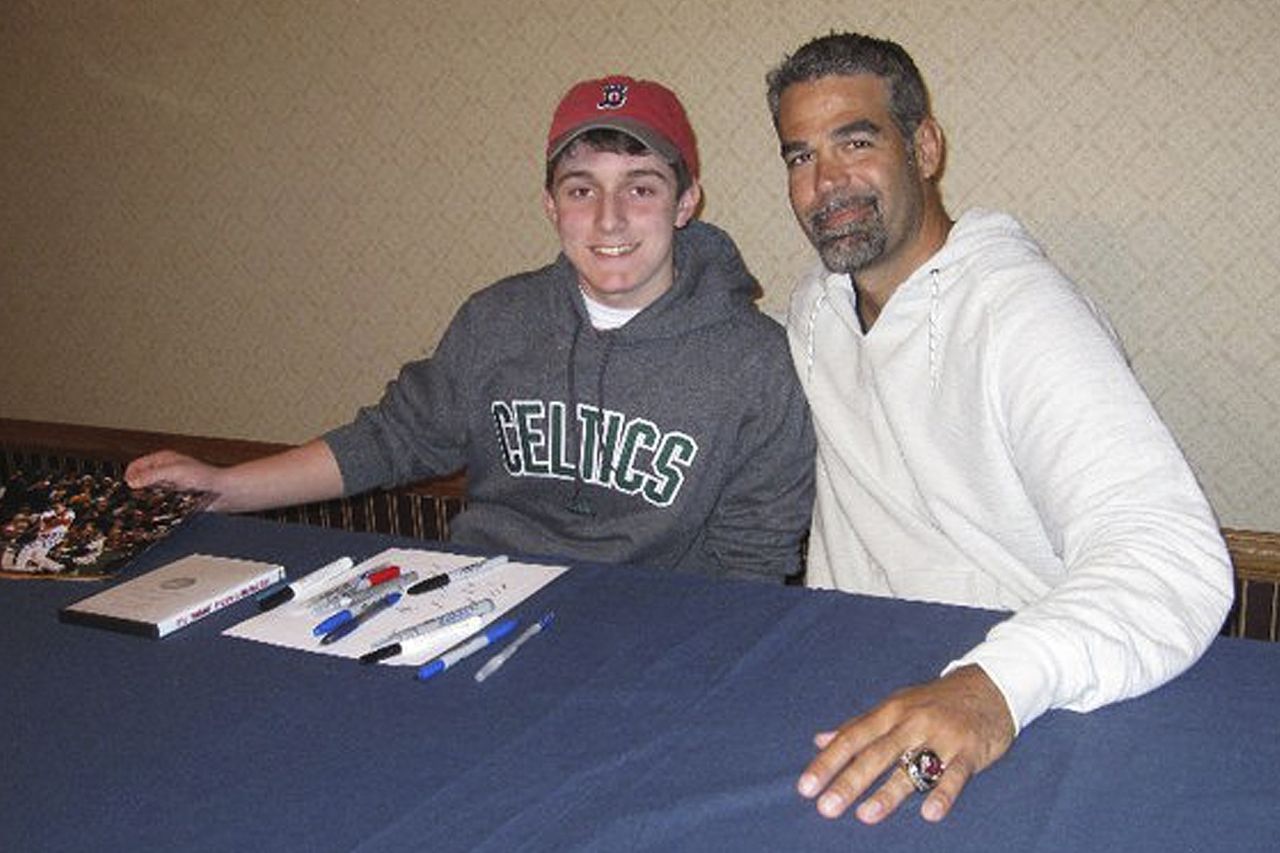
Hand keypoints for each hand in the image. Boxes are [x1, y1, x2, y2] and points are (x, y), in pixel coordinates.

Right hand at [125, 450, 228, 508]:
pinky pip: (157, 501)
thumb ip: (152, 476)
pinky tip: (150, 513)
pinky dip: (151, 506)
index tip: (120, 491)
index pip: (134, 466)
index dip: (127, 477)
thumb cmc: (204, 477)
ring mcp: (168, 484)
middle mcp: (163, 470)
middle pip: (138, 479)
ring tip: (134, 509)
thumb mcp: (174, 472)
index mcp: (161, 459)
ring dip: (141, 499)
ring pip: (146, 491)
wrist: (223, 492)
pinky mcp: (174, 497)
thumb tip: (131, 482)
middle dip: (132, 489)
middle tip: (124, 502)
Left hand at [797, 664, 1014, 823]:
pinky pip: (955, 775)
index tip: (806, 787)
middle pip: (876, 754)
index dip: (827, 763)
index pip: (852, 738)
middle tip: (826, 808)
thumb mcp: (894, 706)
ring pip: (912, 765)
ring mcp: (941, 736)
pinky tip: (930, 813)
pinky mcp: (969, 750)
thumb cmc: (934, 701)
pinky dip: (943, 793)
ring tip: (866, 816)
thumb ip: (857, 726)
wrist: (991, 685)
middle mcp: (911, 722)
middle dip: (850, 781)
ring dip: (889, 791)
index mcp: (889, 712)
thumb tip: (818, 740)